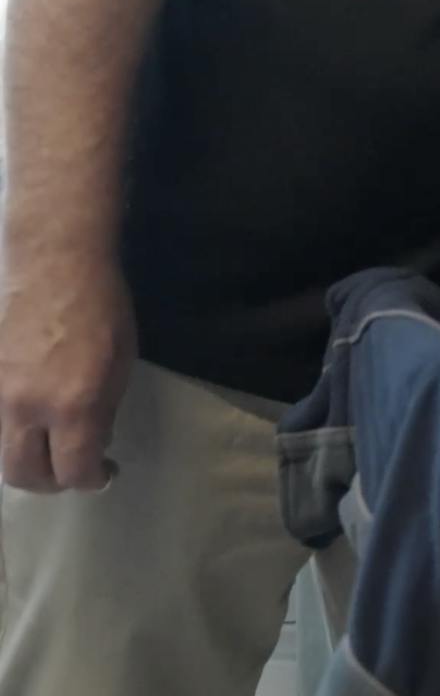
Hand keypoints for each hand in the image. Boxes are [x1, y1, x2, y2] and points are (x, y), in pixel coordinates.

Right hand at [0, 251, 134, 492]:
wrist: (54, 264)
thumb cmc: (101, 308)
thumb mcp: (121, 365)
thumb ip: (103, 412)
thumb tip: (93, 444)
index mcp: (73, 405)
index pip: (74, 470)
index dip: (92, 480)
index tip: (103, 473)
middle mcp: (26, 407)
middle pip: (24, 475)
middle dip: (51, 481)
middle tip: (72, 469)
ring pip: (1, 451)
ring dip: (27, 458)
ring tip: (50, 445)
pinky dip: (11, 430)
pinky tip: (31, 417)